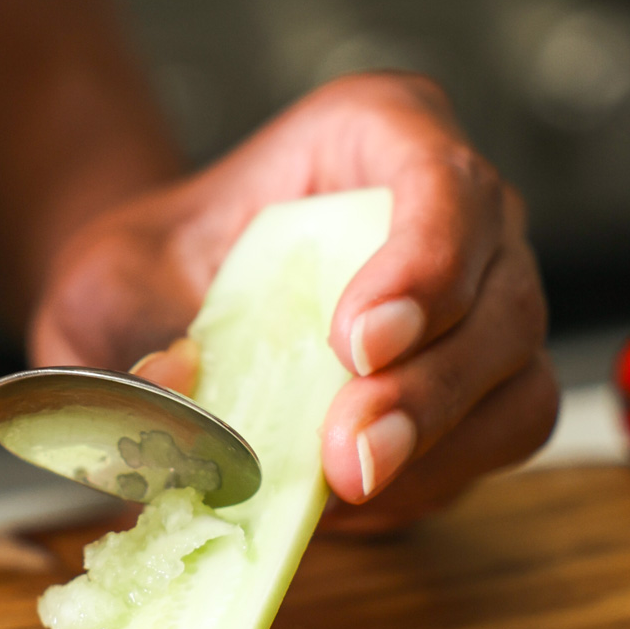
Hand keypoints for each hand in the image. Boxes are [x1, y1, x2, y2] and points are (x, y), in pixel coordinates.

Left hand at [31, 72, 557, 530]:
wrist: (166, 309)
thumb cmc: (155, 270)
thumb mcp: (112, 281)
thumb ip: (131, 327)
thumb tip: (172, 387)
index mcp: (375, 132)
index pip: (439, 180)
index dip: (421, 263)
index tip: (356, 346)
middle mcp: (458, 208)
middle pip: (499, 296)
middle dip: (427, 389)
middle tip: (349, 458)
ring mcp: (486, 297)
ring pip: (517, 376)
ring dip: (439, 446)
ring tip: (349, 487)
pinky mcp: (486, 381)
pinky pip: (502, 435)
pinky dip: (436, 476)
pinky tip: (360, 495)